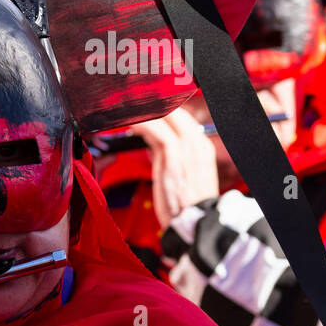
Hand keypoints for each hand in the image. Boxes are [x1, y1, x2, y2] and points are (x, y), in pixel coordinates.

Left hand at [133, 107, 219, 228]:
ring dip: (143, 110)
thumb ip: (165, 152)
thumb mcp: (177, 171)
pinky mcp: (174, 156)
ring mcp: (187, 148)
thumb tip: (149, 138)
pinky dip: (142, 123)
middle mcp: (196, 142)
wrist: (194, 222)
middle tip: (128, 102)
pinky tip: (130, 122)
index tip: (139, 105)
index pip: (179, 115)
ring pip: (166, 116)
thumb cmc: (184, 203)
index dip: (158, 106)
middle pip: (174, 110)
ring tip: (125, 109)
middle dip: (150, 103)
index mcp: (200, 146)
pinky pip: (157, 131)